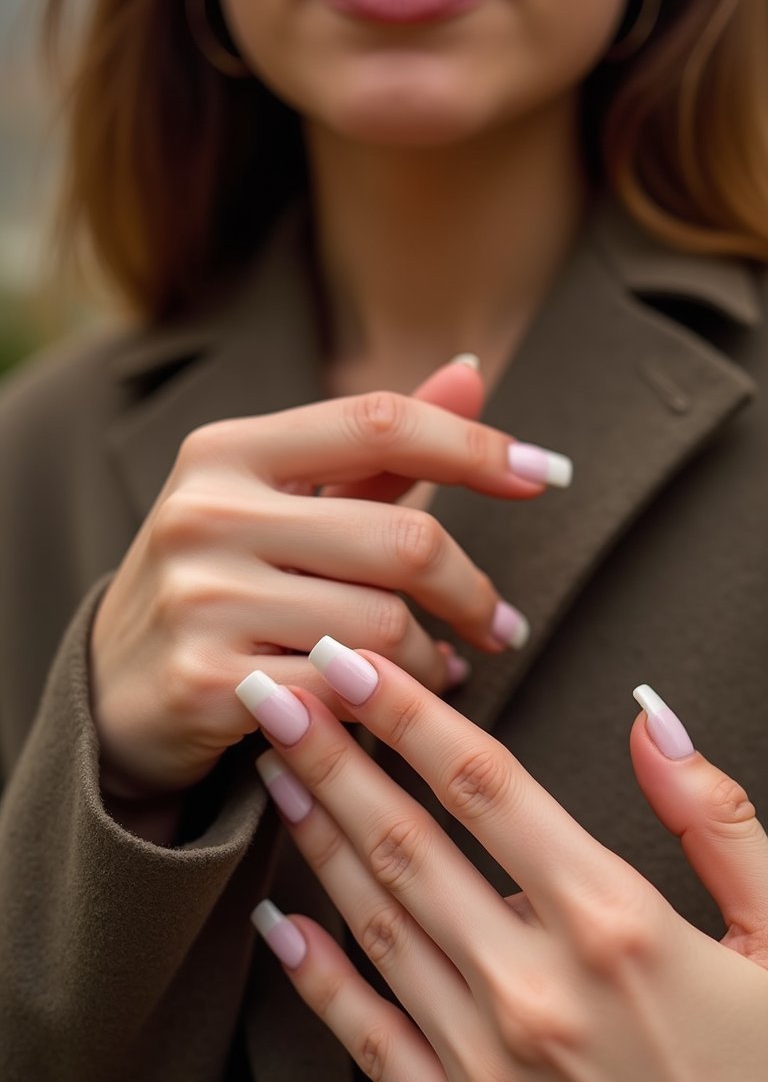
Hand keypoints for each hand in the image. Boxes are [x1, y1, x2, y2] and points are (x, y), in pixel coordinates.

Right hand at [91, 362, 564, 795]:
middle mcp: (206, 512)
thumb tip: (472, 374)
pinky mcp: (208, 682)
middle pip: (404, 539)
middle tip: (501, 625)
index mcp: (227, 449)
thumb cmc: (221, 581)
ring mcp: (201, 598)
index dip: (476, 445)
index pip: (379, 422)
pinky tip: (397, 707)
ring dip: (433, 661)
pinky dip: (390, 705)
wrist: (114, 687)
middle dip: (473, 592)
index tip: (549, 474)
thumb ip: (375, 450)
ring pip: (384, 626)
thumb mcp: (278, 501)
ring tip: (441, 670)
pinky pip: (346, 693)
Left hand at [239, 643, 767, 1081]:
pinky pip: (370, 1040)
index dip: (406, 712)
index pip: (485, 785)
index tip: (351, 661)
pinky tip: (278, 923)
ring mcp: (489, 1072)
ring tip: (275, 774)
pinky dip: (317, 976)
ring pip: (379, 924)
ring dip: (318, 839)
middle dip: (330, 754)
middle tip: (272, 691)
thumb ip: (715, 820)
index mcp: (618, 926)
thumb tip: (651, 716)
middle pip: (408, 840)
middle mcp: (537, 991)